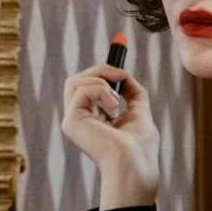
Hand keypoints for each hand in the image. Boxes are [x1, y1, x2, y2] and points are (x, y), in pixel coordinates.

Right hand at [62, 62, 160, 208]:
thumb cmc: (140, 147)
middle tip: (121, 74)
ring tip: (117, 98)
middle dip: (101, 70)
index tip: (118, 46)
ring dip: (101, 80)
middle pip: (78, 80)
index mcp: (93, 119)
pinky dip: (100, 90)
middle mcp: (79, 120)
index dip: (100, 69)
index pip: (88, 87)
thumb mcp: (140, 113)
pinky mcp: (71, 121)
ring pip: (75, 81)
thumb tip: (126, 76)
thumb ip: (132, 93)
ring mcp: (72, 121)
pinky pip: (81, 89)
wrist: (136, 164)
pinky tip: (113, 105)